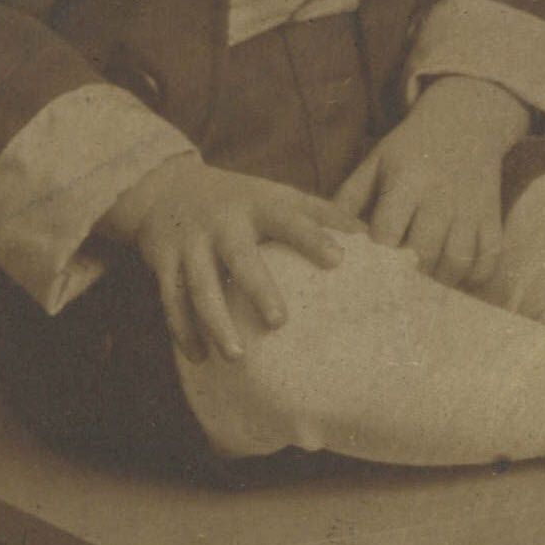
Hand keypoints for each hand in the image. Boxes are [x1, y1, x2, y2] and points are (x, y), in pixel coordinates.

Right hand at [105, 156, 347, 362]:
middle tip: (279, 322)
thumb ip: (324, 215)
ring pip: (200, 286)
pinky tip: (200, 357)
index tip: (338, 260)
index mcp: (258, 204)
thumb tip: (382, 242)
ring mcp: (190, 243)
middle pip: (240, 257)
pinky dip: (184, 330)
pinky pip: (172, 300)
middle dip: (258, 288)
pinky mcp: (163, 262)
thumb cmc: (240, 199)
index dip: (313, 238)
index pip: (289, 219)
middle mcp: (223, 223)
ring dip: (216, 322)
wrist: (165, 187)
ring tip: (237, 356)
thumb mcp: (278, 195)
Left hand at [334, 74, 528, 286]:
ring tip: (423, 280)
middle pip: (423, 251)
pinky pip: (487, 259)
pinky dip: (472, 275)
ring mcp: (471, 208)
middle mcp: (441, 195)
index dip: (376, 254)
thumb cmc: (411, 149)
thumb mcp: (376, 162)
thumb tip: (328, 238)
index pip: (387, 231)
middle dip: (407, 273)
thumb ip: (349, 198)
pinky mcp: (492, 217)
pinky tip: (454, 272)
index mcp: (407, 180)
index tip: (369, 265)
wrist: (466, 122)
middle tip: (395, 280)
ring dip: (438, 278)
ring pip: (457, 261)